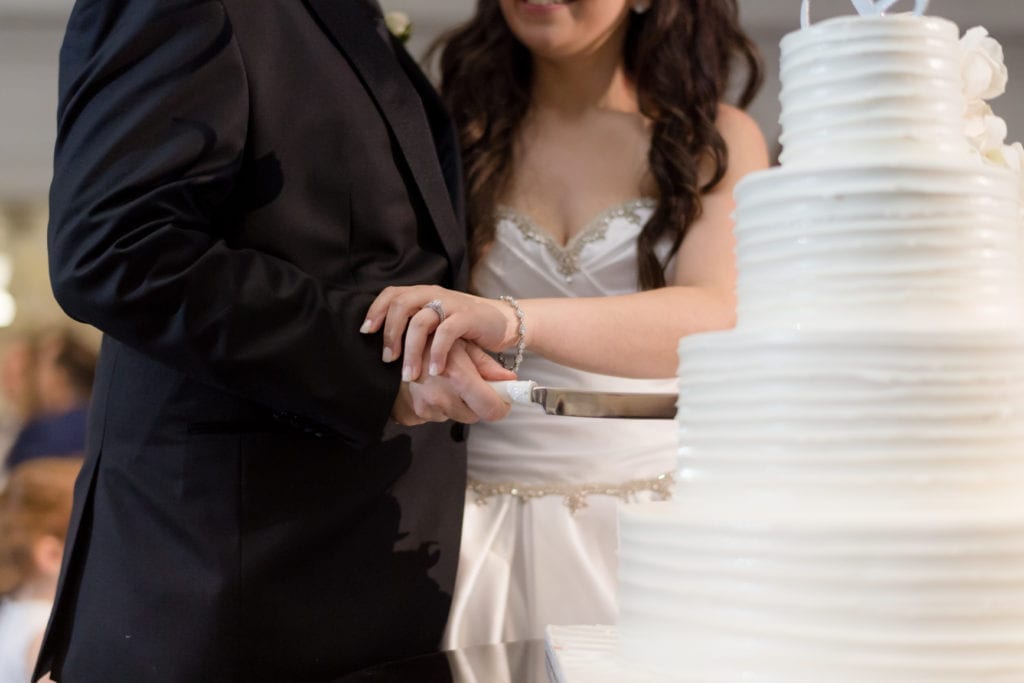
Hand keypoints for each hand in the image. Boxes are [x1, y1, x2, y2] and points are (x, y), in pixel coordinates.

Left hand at [363, 285, 516, 380]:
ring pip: (420, 322)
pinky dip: (437, 353)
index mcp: (422, 293)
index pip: (392, 294)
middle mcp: (433, 294)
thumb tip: (383, 348)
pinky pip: (446, 333)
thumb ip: (413, 326)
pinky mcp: (467, 316)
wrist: (500, 322)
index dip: (376, 311)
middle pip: (401, 306)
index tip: (366, 333)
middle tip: (388, 360)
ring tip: (410, 374)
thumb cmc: (462, 327)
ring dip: (412, 351)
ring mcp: (450, 304)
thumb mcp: (435, 323)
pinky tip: (435, 370)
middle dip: (391, 335)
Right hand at [390, 339, 515, 425]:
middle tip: (472, 383)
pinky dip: (441, 405)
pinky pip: (439, 416)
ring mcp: (427, 408)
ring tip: (447, 380)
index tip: (504, 399)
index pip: (491, 409)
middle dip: (478, 402)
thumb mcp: (461, 345)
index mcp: (458, 377)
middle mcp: (442, 397)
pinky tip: (433, 387)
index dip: (502, 406)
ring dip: (459, 403)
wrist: (386, 350)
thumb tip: (511, 381)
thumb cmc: (428, 341)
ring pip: (458, 416)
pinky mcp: (415, 414)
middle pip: (476, 416)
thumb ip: (487, 366)